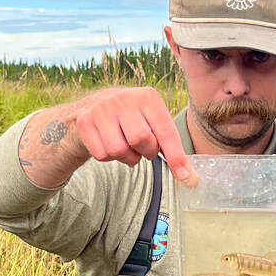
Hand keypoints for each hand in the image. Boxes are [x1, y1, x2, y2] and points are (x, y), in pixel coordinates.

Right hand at [66, 87, 195, 182]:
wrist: (95, 108)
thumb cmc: (134, 119)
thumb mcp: (154, 122)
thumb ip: (172, 146)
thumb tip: (189, 178)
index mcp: (148, 97)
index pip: (166, 131)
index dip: (176, 156)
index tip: (185, 177)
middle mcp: (124, 99)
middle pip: (141, 140)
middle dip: (146, 152)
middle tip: (143, 148)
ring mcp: (102, 109)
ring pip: (119, 150)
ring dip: (127, 157)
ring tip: (126, 146)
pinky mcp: (85, 122)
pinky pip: (102, 155)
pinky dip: (108, 157)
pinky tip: (109, 143)